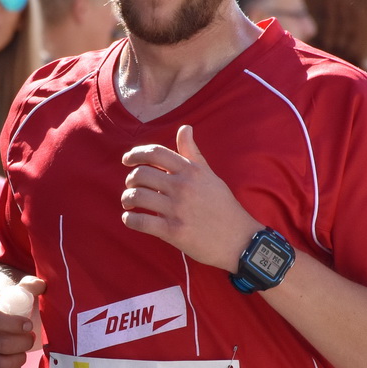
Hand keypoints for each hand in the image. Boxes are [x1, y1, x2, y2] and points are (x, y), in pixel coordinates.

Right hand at [0, 275, 44, 367]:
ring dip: (19, 359)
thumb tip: (39, 285)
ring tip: (23, 351)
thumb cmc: (11, 304)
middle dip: (24, 342)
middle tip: (31, 338)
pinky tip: (17, 364)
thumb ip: (29, 285)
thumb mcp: (18, 290)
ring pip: (0, 365)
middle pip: (1, 344)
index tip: (29, 325)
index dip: (14, 324)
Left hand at [119, 125, 259, 271]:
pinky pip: (141, 222)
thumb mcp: (210, 176)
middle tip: (132, 186)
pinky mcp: (173, 232)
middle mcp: (183, 187)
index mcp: (191, 171)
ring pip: (137, 197)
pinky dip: (130, 220)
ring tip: (129, 203)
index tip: (127, 160)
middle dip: (130, 180)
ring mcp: (177, 210)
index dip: (136, 154)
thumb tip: (185, 128)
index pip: (155, 153)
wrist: (239, 239)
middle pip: (141, 174)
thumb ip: (192, 153)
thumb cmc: (223, 206)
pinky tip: (131, 219)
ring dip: (127, 199)